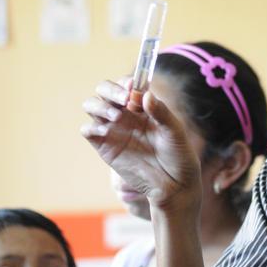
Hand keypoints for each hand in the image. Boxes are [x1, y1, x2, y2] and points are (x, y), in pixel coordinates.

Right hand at [81, 79, 200, 214]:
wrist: (174, 184)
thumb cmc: (178, 155)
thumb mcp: (175, 131)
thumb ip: (161, 112)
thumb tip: (145, 95)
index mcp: (142, 106)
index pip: (126, 85)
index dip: (126, 82)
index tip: (133, 87)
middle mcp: (125, 114)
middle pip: (104, 90)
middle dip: (110, 90)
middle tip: (124, 100)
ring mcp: (113, 129)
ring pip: (92, 105)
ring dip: (99, 105)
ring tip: (116, 117)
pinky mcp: (104, 146)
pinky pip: (87, 130)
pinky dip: (91, 126)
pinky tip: (106, 130)